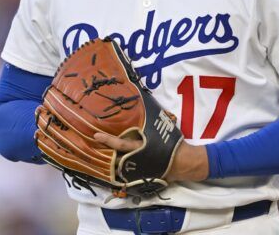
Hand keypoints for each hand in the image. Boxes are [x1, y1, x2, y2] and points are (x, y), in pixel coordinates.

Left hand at [94, 133, 208, 181]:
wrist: (183, 162)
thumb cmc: (172, 142)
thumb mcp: (161, 128)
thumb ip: (150, 122)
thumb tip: (143, 102)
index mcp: (140, 146)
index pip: (119, 144)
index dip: (107, 140)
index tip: (96, 136)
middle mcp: (136, 159)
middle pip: (115, 158)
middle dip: (105, 154)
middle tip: (96, 146)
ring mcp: (137, 170)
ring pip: (119, 167)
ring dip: (112, 163)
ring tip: (102, 156)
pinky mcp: (141, 177)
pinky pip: (127, 173)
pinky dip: (121, 170)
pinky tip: (116, 166)